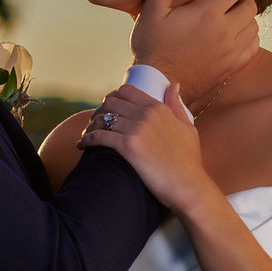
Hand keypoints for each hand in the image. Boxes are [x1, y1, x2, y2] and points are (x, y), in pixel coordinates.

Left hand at [78, 83, 215, 214]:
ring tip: (86, 135)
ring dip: (90, 126)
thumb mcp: (187, 127)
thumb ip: (176, 105)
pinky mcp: (128, 146)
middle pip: (110, 102)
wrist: (188, 186)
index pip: (126, 91)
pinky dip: (86, 139)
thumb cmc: (189, 162)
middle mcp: (146, 114)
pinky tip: (82, 145)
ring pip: (101, 118)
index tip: (107, 110)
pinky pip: (99, 136)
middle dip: (99, 111)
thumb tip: (173, 84)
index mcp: (158, 107)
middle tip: (94, 124)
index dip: (112, 98)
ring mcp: (137, 129)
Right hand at [129, 0, 259, 103]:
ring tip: (234, 16)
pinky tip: (237, 37)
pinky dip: (250, 38)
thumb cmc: (151, 47)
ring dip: (247, 18)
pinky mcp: (231, 67)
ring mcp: (231, 51)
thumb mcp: (153, 11)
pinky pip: (253, 47)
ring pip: (254, 26)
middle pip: (250, 6)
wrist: (157, 86)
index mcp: (208, 13)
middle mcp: (225, 31)